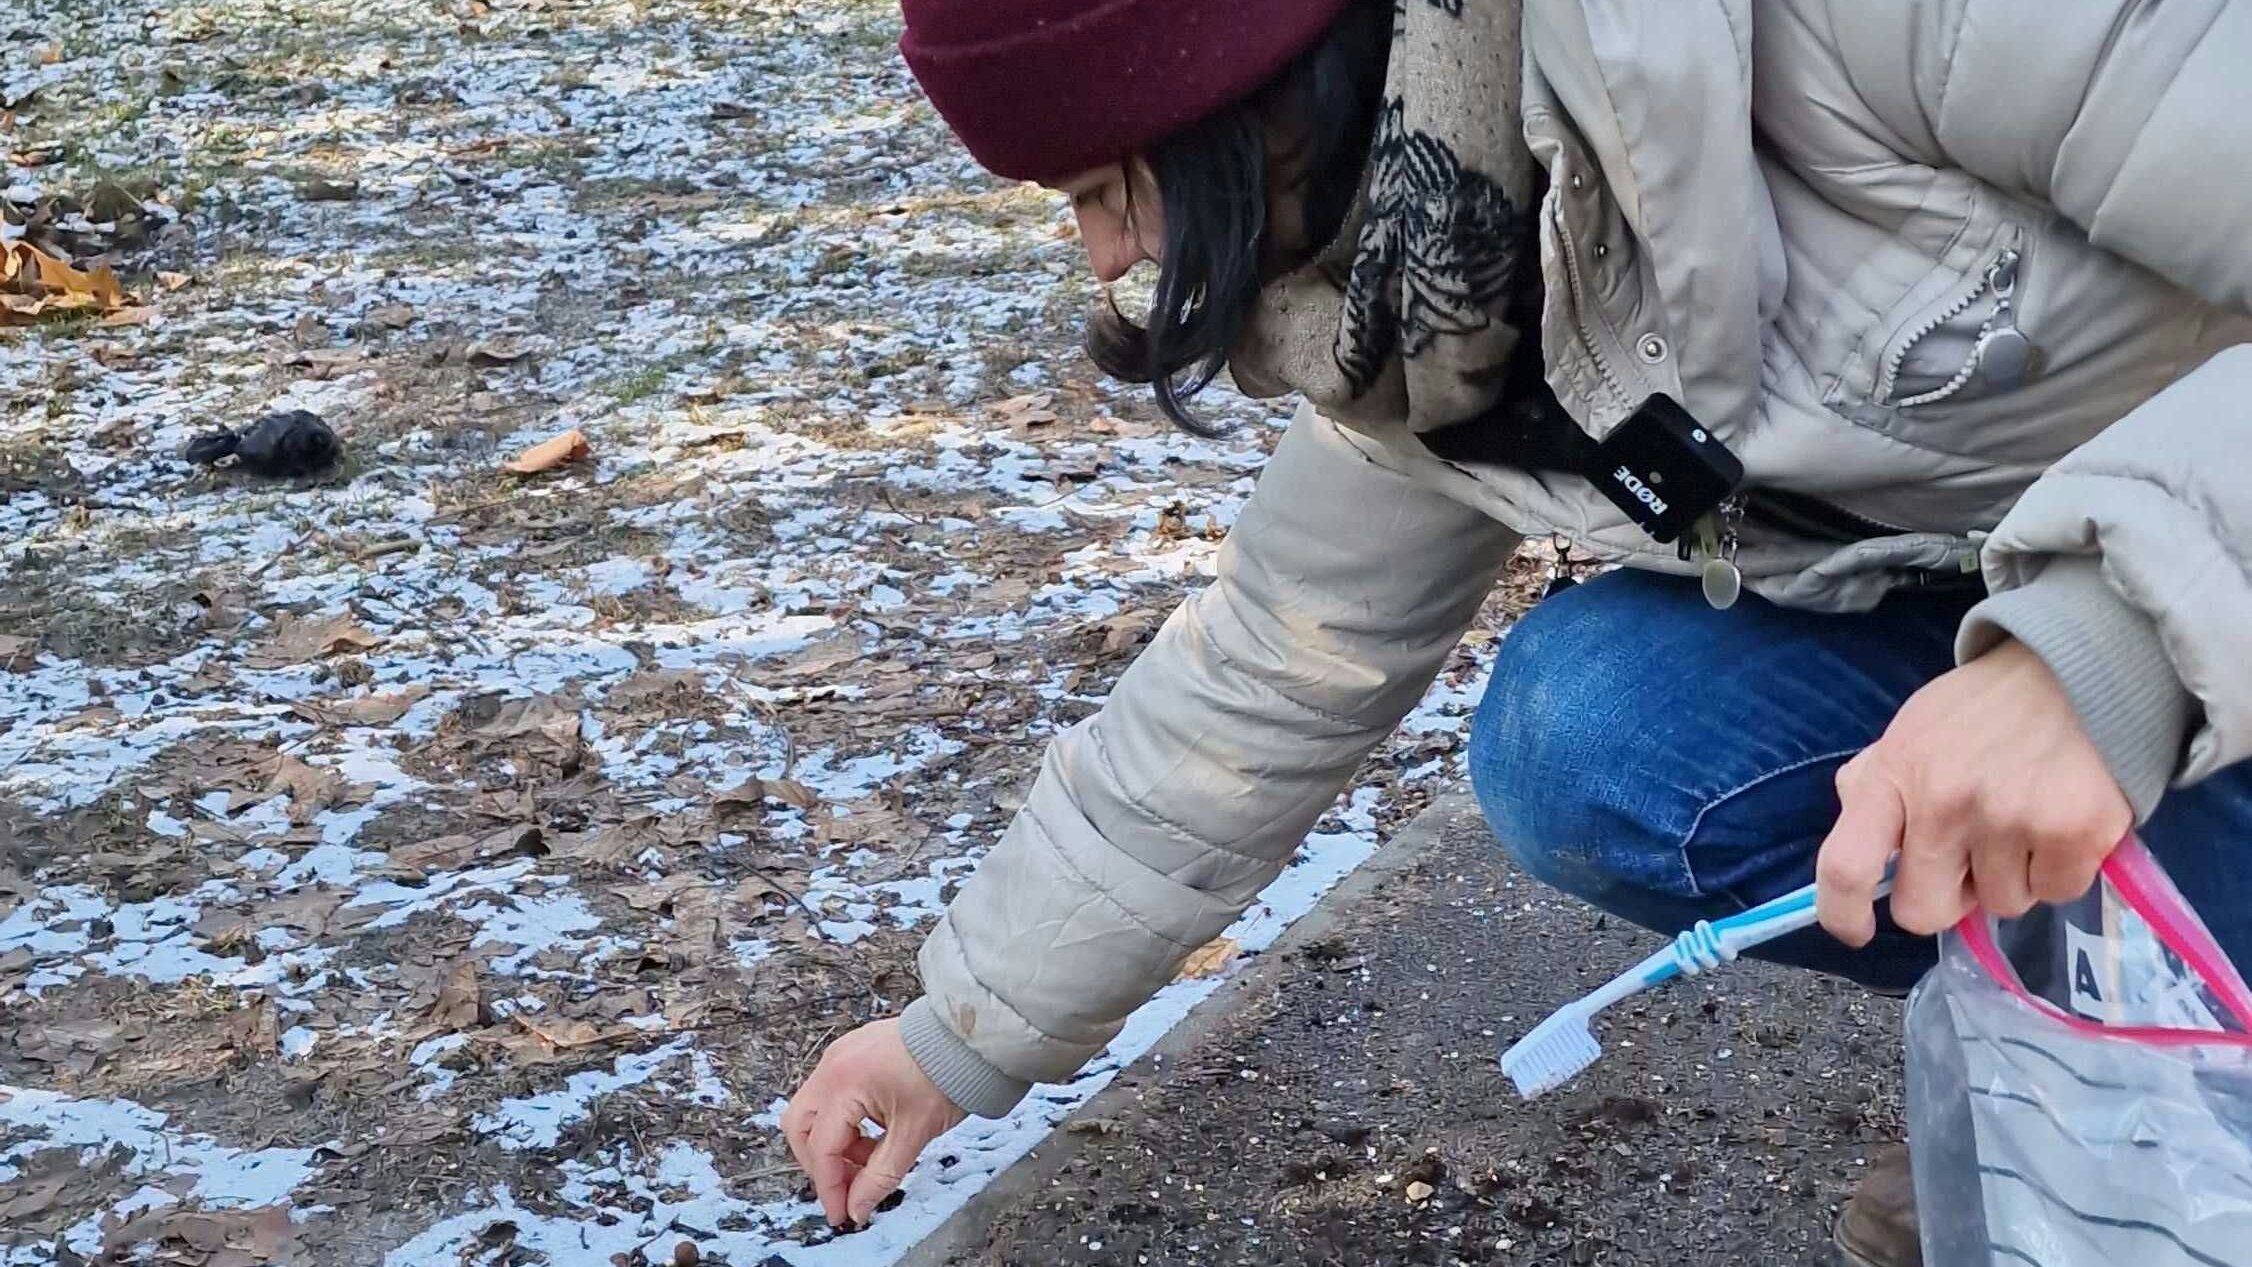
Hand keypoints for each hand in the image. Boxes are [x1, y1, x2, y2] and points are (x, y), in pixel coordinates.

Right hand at [781, 1018, 966, 1226]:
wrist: (970, 1036)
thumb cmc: (947, 1076)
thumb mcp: (914, 1134)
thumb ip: (880, 1177)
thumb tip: (857, 1209)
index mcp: (843, 1083)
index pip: (822, 1148)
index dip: (829, 1187)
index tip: (841, 1214)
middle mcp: (832, 1065)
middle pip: (801, 1126)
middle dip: (820, 1162)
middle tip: (847, 1187)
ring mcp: (840, 1055)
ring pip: (814, 1110)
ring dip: (834, 1142)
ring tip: (871, 1159)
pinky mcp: (852, 1052)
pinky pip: (832, 1093)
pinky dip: (844, 1121)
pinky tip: (873, 1135)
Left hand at [1816, 638, 2131, 944]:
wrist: (2078, 668)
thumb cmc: (1982, 709)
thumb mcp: (1909, 732)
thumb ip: (1876, 786)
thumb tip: (1857, 851)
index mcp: (1893, 776)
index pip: (1845, 866)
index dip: (1843, 913)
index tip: (1858, 930)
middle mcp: (1944, 802)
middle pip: (1924, 911)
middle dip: (1947, 899)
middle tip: (1970, 862)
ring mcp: (2010, 819)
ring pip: (1999, 906)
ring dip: (2010, 878)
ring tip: (2023, 822)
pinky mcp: (2075, 832)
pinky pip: (2056, 893)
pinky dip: (2059, 870)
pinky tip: (2059, 823)